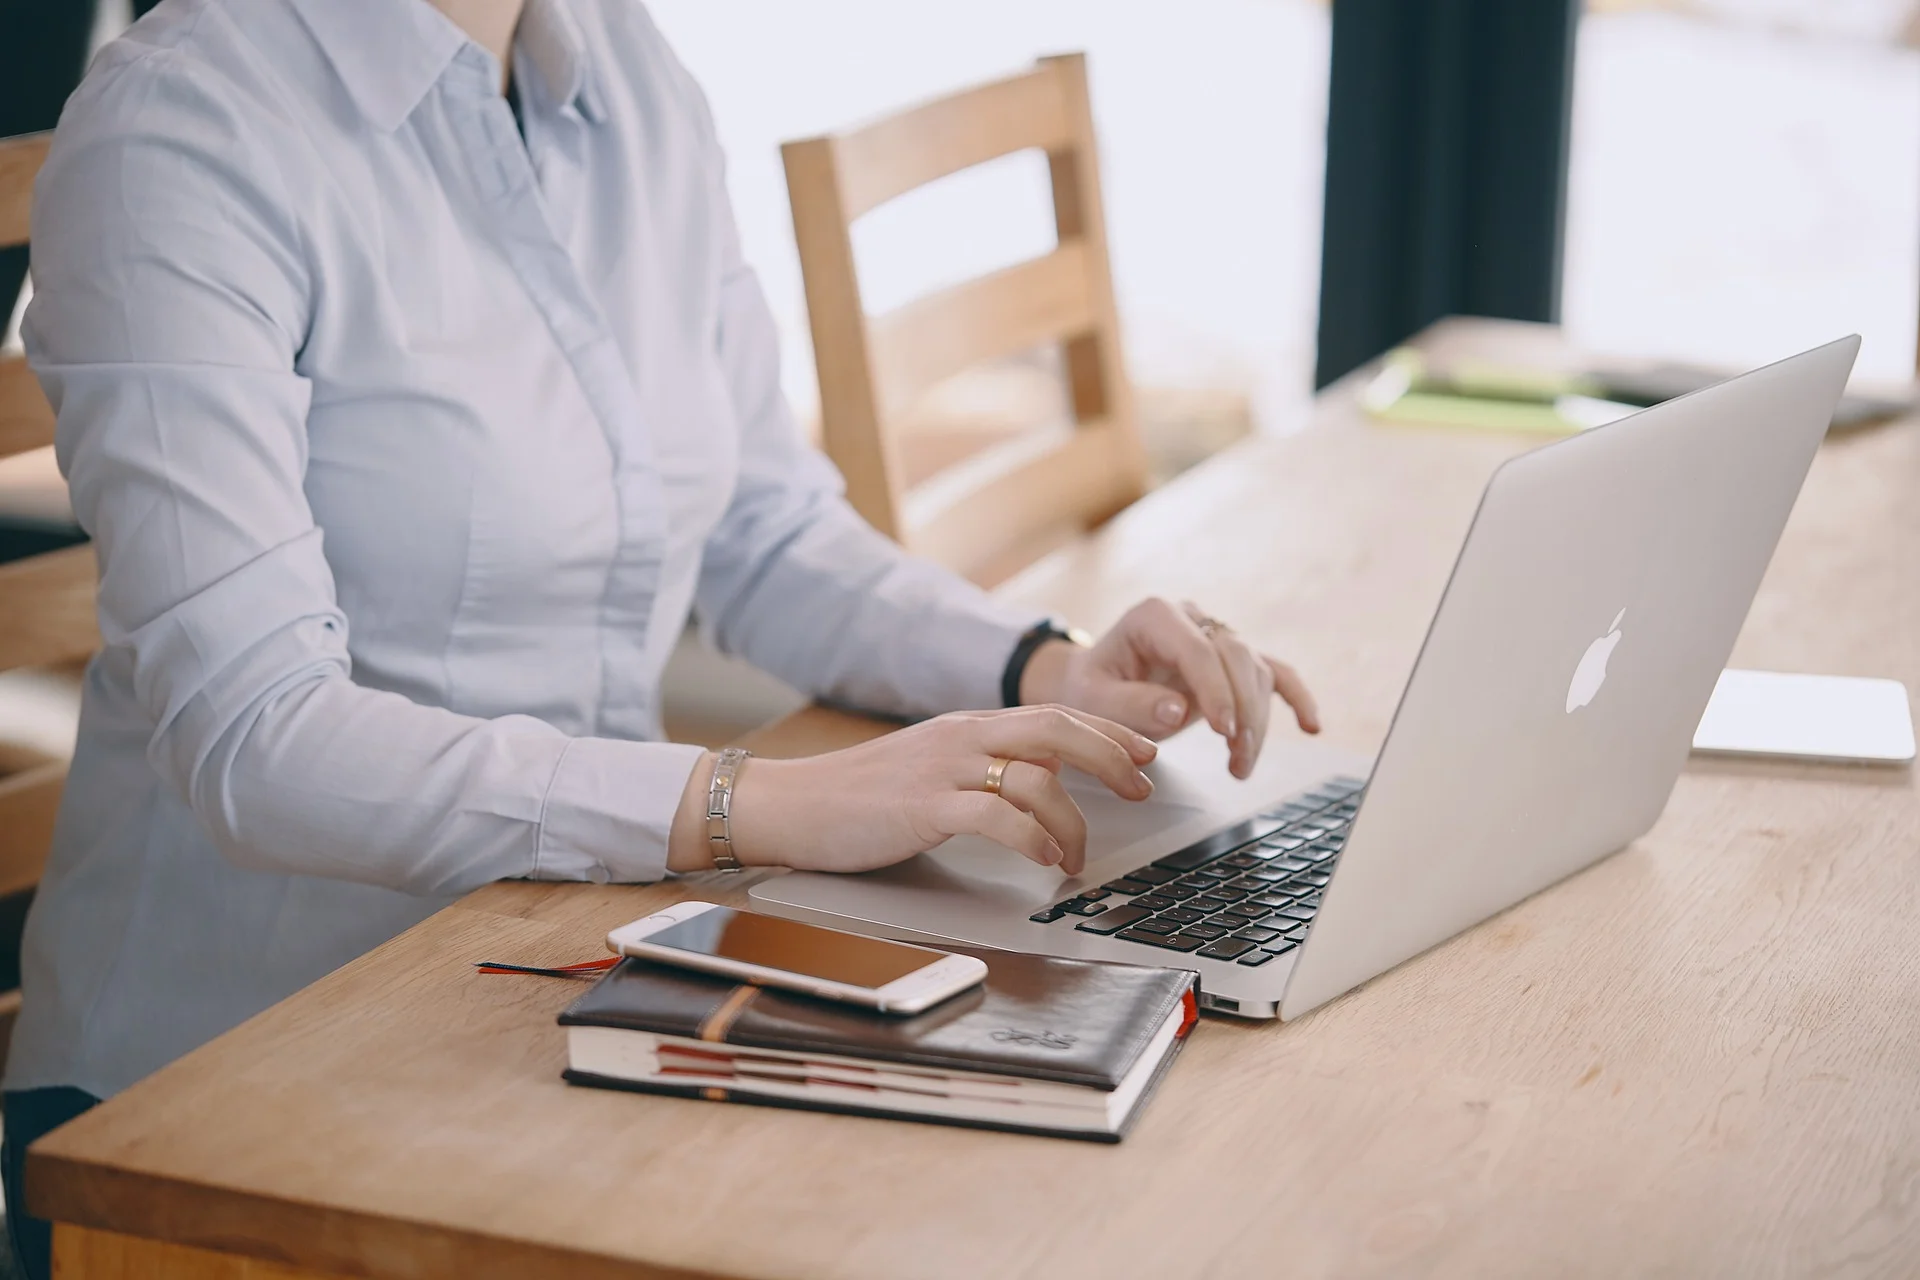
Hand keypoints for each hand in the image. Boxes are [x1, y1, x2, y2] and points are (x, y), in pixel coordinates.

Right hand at [666, 706, 1157, 876]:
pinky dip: (1033, 839)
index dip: (1106, 731)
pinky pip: (997, 817)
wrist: (791, 804)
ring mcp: (944, 769)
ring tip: (1078, 858)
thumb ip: (985, 767)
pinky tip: (1045, 860)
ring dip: (1073, 822)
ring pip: (1036, 778)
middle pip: (1059, 730)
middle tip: (1143, 787)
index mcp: (967, 725)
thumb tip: (1044, 782)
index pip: (1053, 714)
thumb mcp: (932, 768)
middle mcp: (962, 736)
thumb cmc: (859, 797)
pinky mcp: (925, 807)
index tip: (1145, 751)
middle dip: (1112, 756)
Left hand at [1019, 597, 1319, 779]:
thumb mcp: (1094, 700)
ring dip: (1256, 721)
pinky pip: (1273, 673)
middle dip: (1243, 710)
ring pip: (1255, 671)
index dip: (1216, 689)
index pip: (1198, 649)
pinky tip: (1312, 726)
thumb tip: (1178, 710)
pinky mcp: (1230, 661)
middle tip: (1237, 756)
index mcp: (1154, 616)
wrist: (1092, 684)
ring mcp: (1215, 636)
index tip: (1222, 730)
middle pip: (1236, 657)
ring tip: (1240, 765)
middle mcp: (1191, 618)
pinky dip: (1295, 697)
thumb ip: (1131, 704)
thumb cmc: (1091, 688)